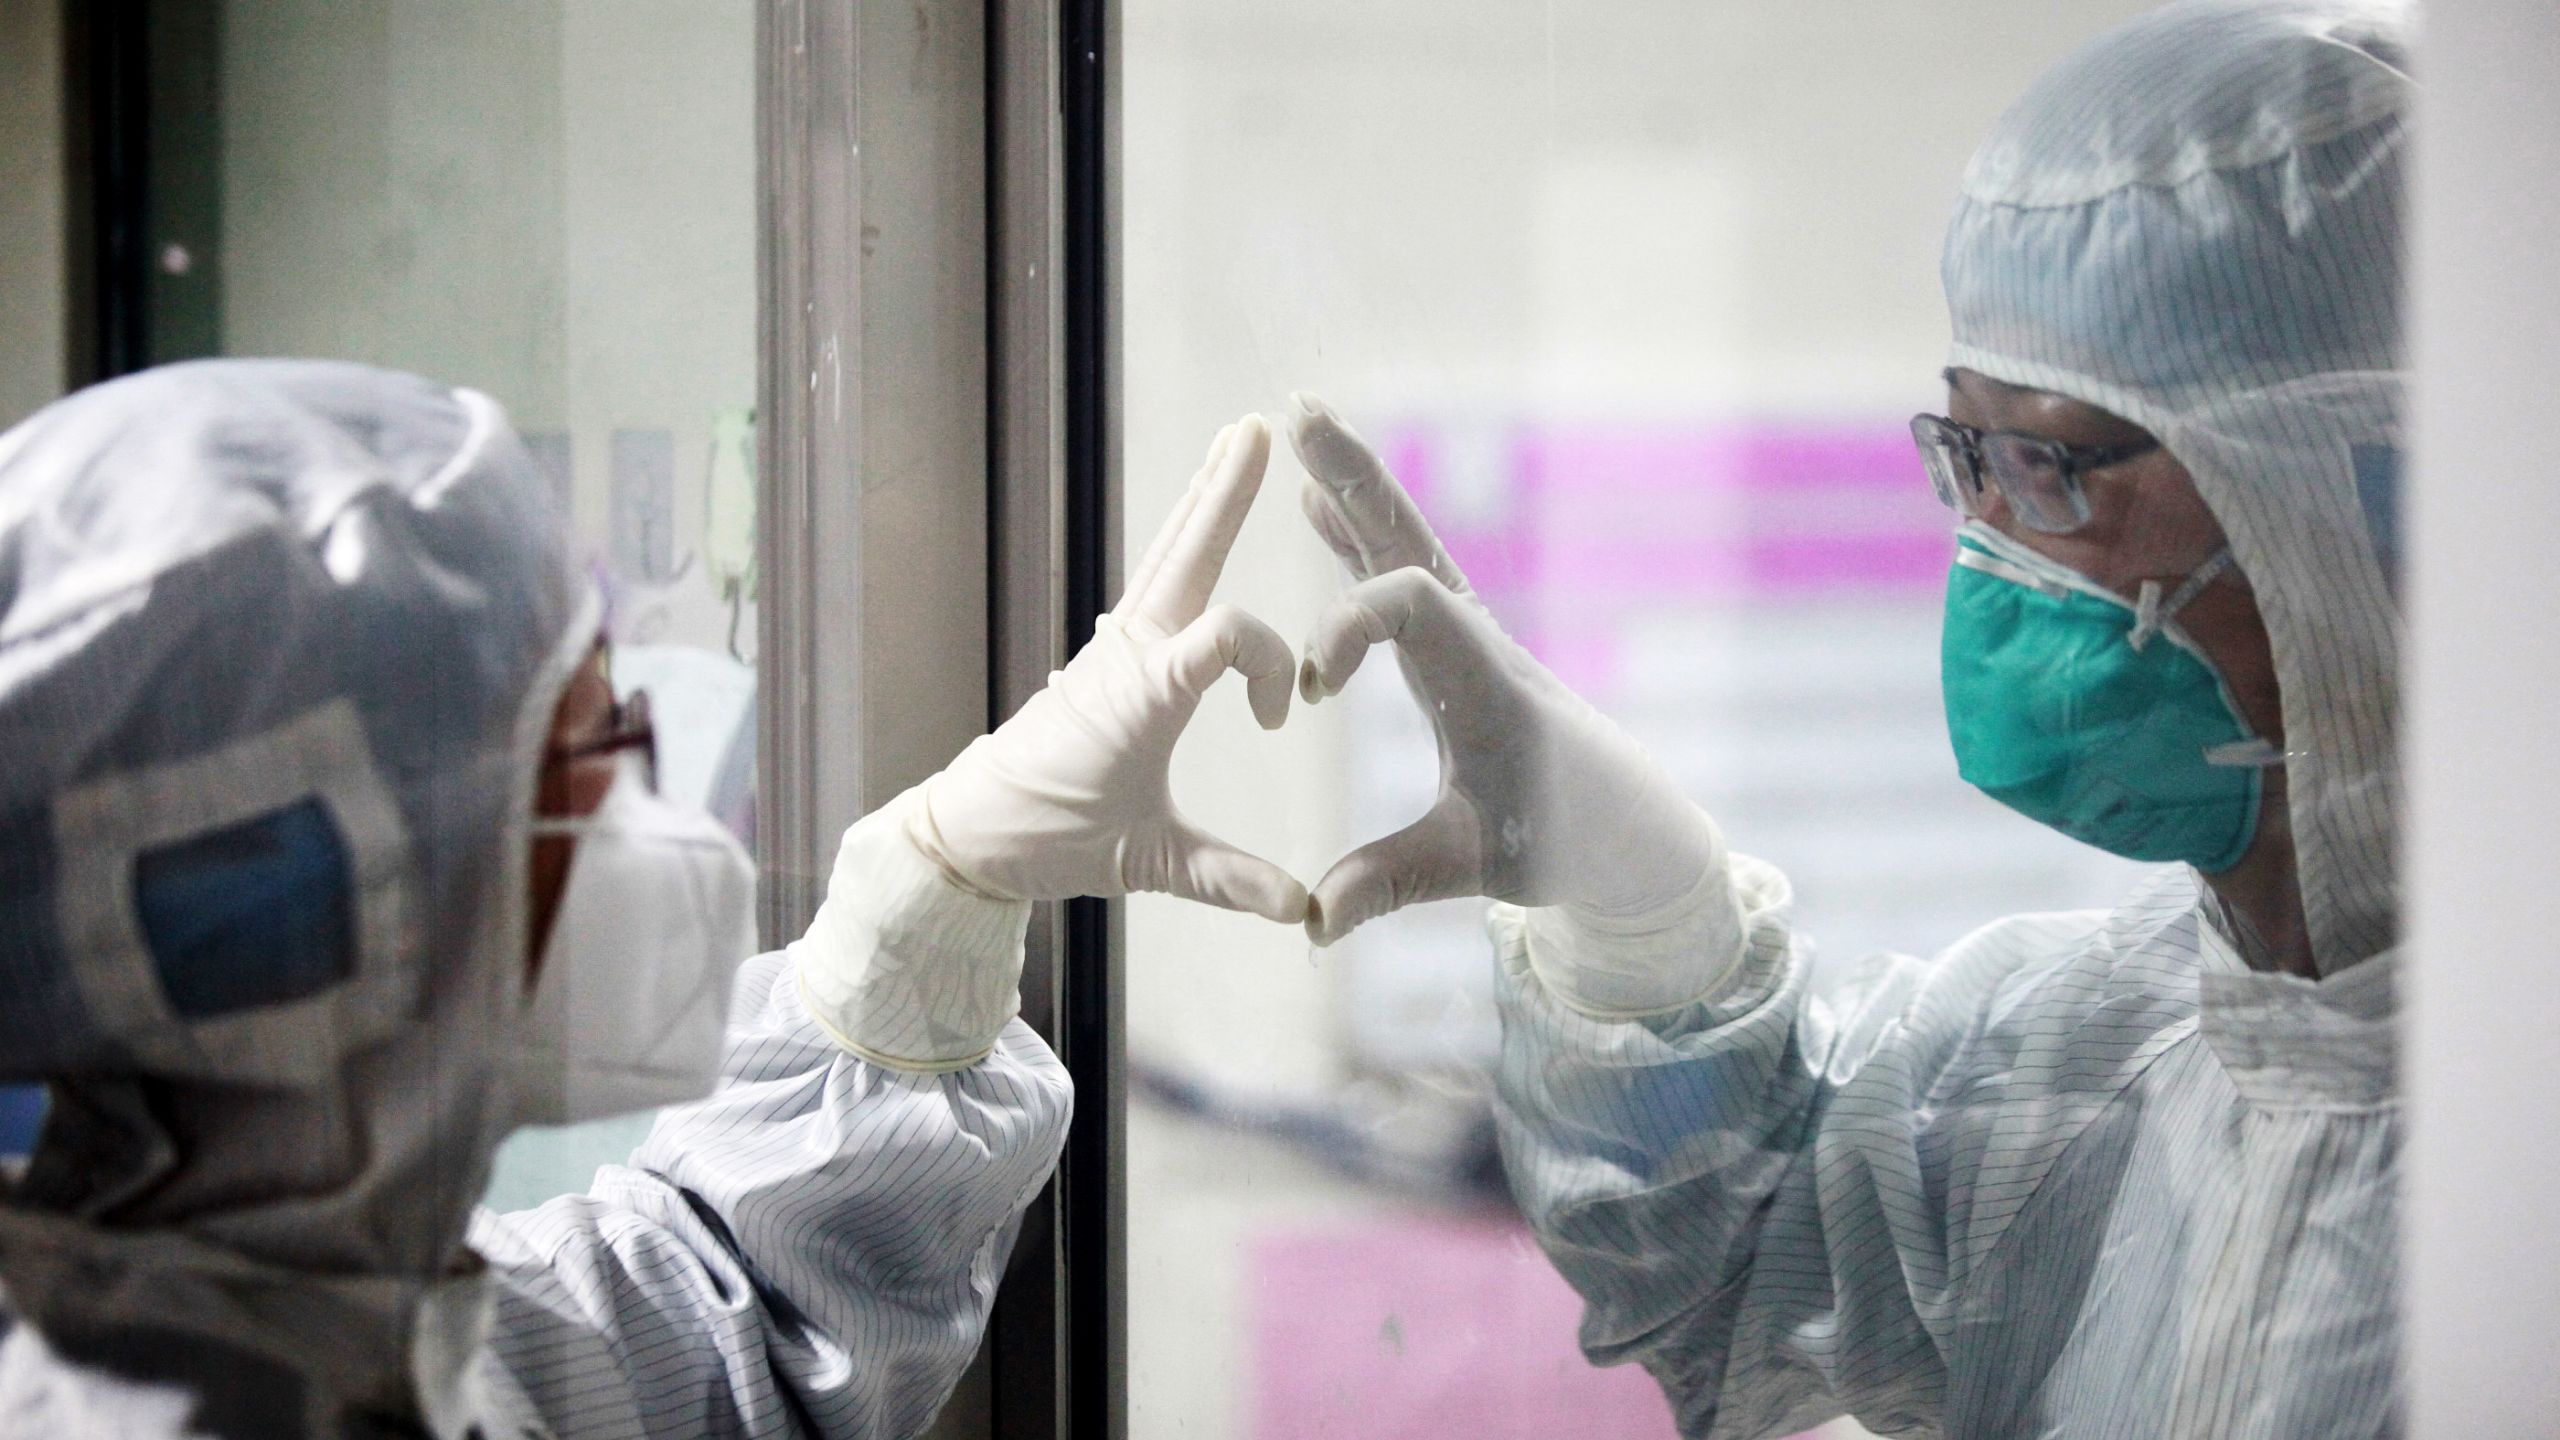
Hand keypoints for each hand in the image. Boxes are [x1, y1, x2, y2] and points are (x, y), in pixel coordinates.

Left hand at [918, 415, 1307, 922]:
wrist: (971, 833)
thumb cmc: (1050, 839)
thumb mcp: (1144, 863)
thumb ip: (1229, 880)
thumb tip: (1304, 912)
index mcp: (1142, 691)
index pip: (1227, 636)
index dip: (1269, 666)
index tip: (1279, 723)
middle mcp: (1129, 653)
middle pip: (1185, 551)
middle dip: (1223, 492)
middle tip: (1255, 428)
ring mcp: (1115, 647)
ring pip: (1168, 557)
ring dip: (1203, 503)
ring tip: (1234, 445)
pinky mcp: (1108, 658)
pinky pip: (1155, 586)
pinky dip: (1184, 546)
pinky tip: (1196, 530)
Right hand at [1288, 393, 1718, 947]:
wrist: (1621, 827)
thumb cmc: (1556, 840)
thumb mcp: (1474, 867)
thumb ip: (1390, 885)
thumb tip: (1313, 921)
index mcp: (1484, 683)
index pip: (1412, 607)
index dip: (1349, 628)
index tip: (1309, 692)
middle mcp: (1477, 641)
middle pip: (1410, 539)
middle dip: (1354, 478)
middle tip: (1298, 414)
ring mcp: (1466, 636)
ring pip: (1404, 544)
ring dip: (1351, 488)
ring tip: (1299, 426)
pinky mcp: (1455, 646)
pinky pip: (1400, 575)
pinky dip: (1357, 536)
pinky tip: (1317, 505)